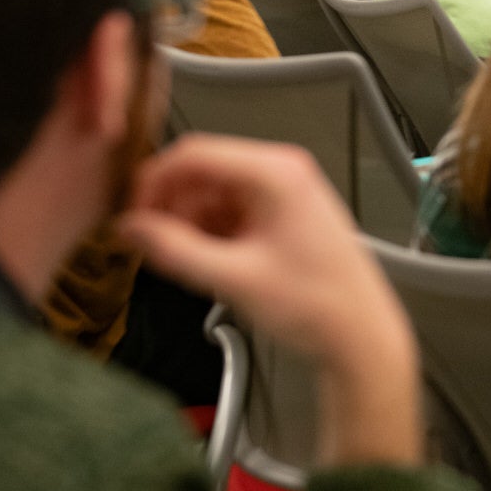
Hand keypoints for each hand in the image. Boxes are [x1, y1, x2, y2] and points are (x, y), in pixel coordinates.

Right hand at [118, 134, 421, 463]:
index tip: (132, 215)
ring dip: (190, 224)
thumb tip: (131, 230)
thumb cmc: (319, 306)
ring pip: (213, 194)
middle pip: (202, 172)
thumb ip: (175, 251)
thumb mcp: (234, 279)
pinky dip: (210, 233)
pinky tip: (207, 264)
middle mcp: (283, 173)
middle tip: (151, 245)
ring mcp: (285, 193)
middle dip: (171, 208)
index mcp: (277, 174)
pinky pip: (231, 211)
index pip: (194, 154)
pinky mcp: (283, 215)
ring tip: (183, 263)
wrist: (359, 337)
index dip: (153, 183)